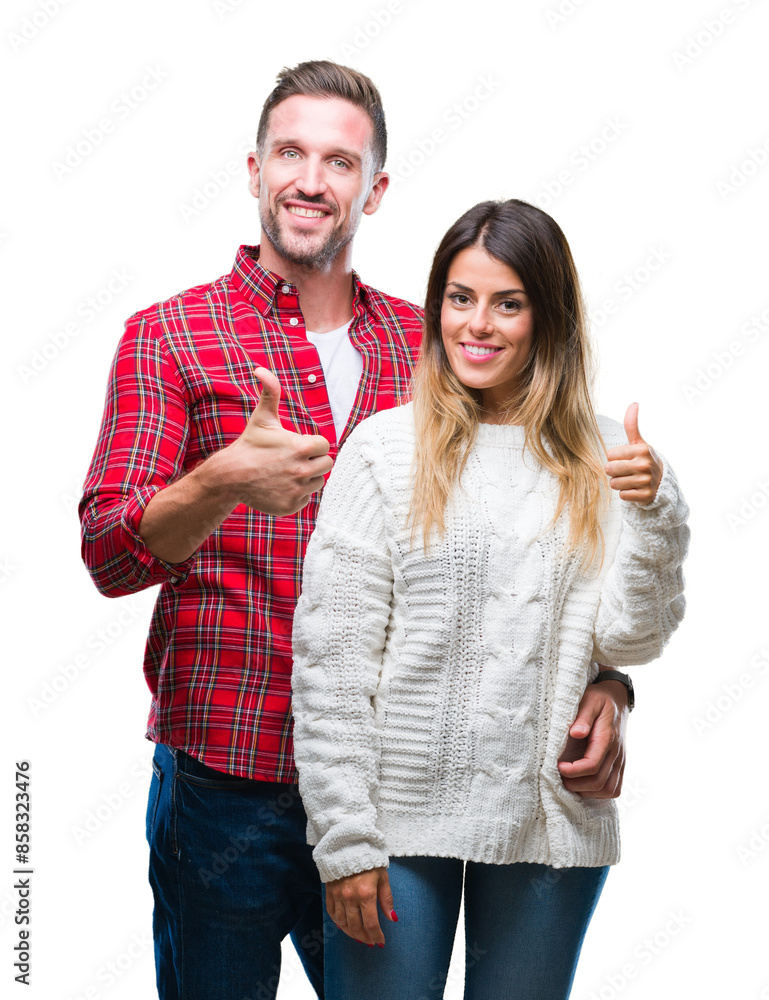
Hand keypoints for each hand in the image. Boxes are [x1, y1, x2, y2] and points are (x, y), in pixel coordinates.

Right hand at [220, 367, 332, 515]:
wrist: (230, 476)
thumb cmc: (249, 445)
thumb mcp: (262, 417)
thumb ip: (270, 391)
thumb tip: (260, 369)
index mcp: (302, 447)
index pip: (324, 446)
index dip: (312, 444)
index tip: (297, 445)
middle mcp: (302, 470)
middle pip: (326, 465)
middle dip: (313, 461)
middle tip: (293, 459)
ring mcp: (297, 490)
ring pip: (317, 482)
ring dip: (306, 477)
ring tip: (286, 472)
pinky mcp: (291, 506)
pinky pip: (306, 499)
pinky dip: (297, 494)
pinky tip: (281, 486)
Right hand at [325, 867, 396, 946]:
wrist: (349, 844)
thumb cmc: (370, 860)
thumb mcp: (383, 877)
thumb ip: (387, 899)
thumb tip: (393, 918)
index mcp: (366, 894)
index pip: (371, 924)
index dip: (376, 936)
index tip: (380, 941)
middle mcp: (350, 897)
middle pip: (356, 927)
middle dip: (364, 938)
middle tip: (370, 942)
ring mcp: (338, 895)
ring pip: (342, 923)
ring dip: (351, 933)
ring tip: (359, 937)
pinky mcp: (329, 892)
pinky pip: (332, 913)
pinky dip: (338, 923)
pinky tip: (344, 926)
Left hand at [557, 674, 628, 797]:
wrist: (617, 699)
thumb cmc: (599, 699)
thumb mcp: (589, 700)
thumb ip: (583, 716)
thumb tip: (576, 732)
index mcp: (607, 738)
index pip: (592, 765)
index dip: (573, 771)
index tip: (557, 766)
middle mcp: (616, 753)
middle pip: (598, 782)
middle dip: (575, 784)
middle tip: (558, 777)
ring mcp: (620, 761)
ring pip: (608, 789)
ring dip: (587, 791)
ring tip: (569, 782)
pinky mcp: (620, 765)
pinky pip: (614, 788)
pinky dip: (599, 793)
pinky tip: (584, 785)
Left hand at [604, 402, 662, 504]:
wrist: (661, 482)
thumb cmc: (644, 460)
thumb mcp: (639, 443)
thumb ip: (632, 425)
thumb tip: (634, 403)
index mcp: (642, 449)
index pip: (610, 455)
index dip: (615, 458)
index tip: (627, 459)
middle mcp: (645, 465)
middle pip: (610, 469)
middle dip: (614, 471)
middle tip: (626, 471)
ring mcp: (646, 481)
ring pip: (614, 484)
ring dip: (619, 483)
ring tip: (631, 480)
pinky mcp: (645, 496)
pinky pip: (622, 495)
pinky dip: (626, 494)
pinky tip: (636, 489)